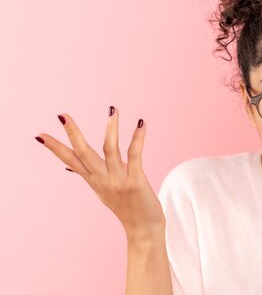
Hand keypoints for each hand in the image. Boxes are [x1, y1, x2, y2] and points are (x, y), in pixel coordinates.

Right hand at [35, 107, 164, 240]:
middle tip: (62, 115)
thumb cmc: (127, 206)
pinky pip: (134, 155)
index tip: (40, 135)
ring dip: (111, 128)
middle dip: (73, 134)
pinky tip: (141, 123)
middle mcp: (102, 179)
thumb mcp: (103, 190)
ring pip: (110, 149)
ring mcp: (118, 180)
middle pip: (83, 153)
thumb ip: (90, 175)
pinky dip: (137, 138)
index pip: (71, 161)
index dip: (55, 148)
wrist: (143, 229)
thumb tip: (71, 166)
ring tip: (113, 109)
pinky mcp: (135, 181)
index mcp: (94, 180)